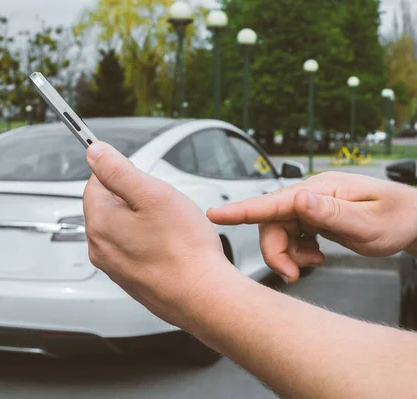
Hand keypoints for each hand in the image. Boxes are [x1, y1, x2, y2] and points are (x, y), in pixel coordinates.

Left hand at [83, 142, 235, 329]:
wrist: (202, 296)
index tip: (141, 178)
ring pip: (122, 227)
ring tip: (169, 227)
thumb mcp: (152, 194)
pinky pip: (132, 248)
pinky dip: (147, 241)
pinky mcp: (129, 279)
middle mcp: (99, 247)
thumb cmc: (183, 250)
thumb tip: (94, 153)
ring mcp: (113, 266)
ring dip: (142, 220)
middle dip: (133, 198)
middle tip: (162, 205)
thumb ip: (118, 170)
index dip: (121, 174)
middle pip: (108, 205)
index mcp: (99, 222)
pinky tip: (169, 246)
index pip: (95, 182)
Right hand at [207, 172, 416, 283]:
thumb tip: (298, 200)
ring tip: (313, 264)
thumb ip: (332, 214)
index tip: (215, 214)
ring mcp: (311, 205)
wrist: (412, 220)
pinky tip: (316, 256)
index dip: (241, 210)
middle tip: (295, 275)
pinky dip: (297, 252)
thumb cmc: (397, 218)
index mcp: (321, 190)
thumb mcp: (369, 223)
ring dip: (288, 254)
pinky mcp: (312, 217)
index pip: (274, 200)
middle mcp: (310, 195)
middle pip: (271, 223)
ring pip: (278, 232)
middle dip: (276, 252)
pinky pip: (290, 236)